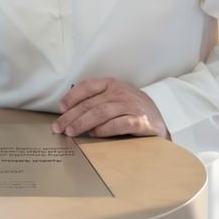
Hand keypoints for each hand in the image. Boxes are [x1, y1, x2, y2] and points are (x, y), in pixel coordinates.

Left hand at [51, 77, 169, 138]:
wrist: (159, 120)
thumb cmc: (131, 109)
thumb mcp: (114, 98)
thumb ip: (96, 101)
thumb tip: (69, 112)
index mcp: (111, 84)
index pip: (87, 86)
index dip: (71, 97)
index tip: (60, 108)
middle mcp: (120, 93)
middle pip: (90, 104)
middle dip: (71, 116)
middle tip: (59, 127)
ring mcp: (130, 106)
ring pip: (100, 113)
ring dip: (82, 123)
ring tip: (71, 132)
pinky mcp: (139, 121)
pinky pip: (118, 125)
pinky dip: (103, 130)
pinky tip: (93, 135)